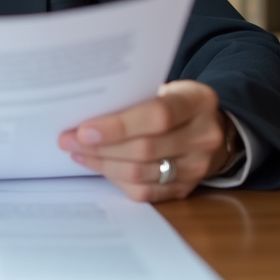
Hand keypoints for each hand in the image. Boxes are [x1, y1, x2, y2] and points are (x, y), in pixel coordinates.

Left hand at [58, 80, 230, 202]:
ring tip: (78, 152)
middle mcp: (204, 136)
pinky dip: (116, 179)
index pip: (158, 115)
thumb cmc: (176, 102)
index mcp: (199, 101)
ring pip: (140, 173)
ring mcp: (198, 167)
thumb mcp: (166, 88)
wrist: (211, 126)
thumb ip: (136, 97)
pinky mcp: (186, 188)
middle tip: (68, 139)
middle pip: (145, 148)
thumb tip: (86, 112)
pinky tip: (98, 165)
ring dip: (102, 164)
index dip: (118, 125)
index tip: (84, 129)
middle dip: (100, 146)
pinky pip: (144, 191)